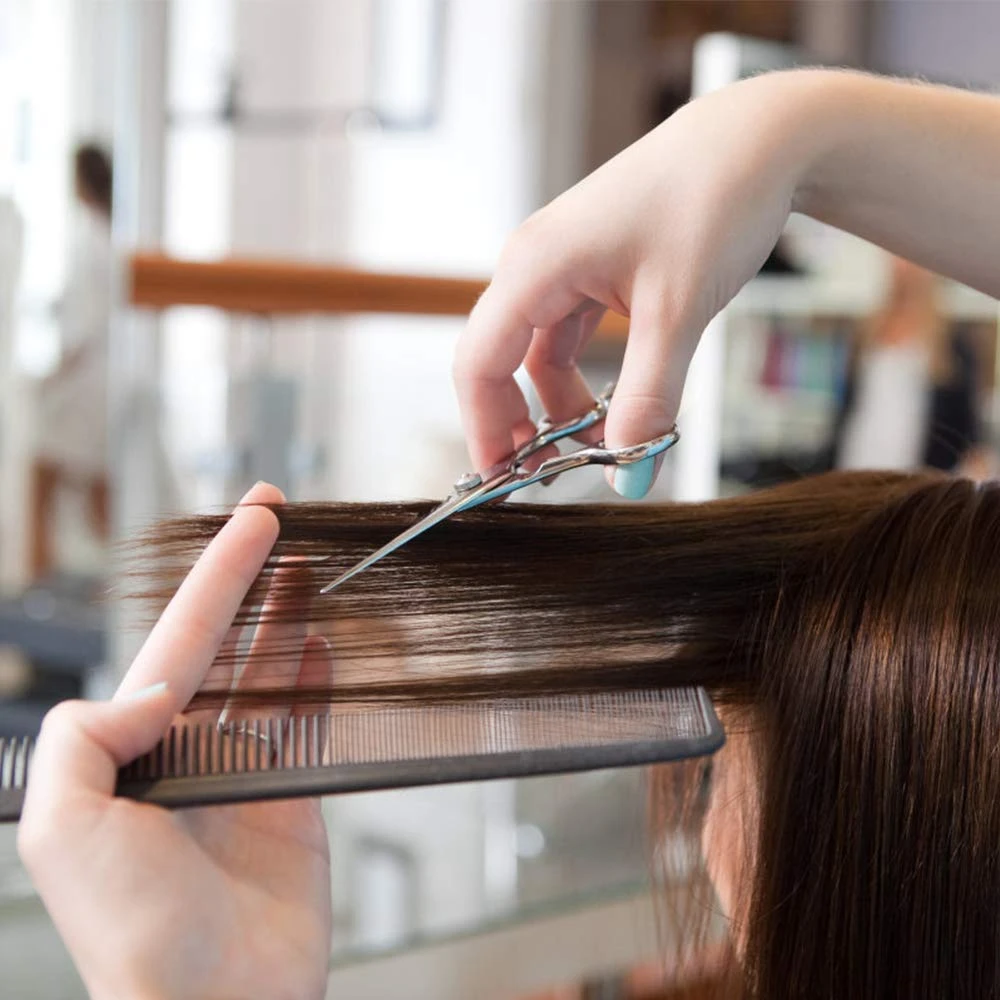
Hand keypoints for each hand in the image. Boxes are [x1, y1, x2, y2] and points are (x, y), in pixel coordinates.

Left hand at [18, 483, 333, 999]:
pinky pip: (308, 719)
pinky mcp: (294, 797)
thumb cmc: (135, 936)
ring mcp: (244, 771)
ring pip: (269, 671)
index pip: (180, 639)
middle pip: (225, 642)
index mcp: (135, 748)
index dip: (218, 574)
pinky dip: (316, 677)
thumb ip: (85, 737)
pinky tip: (322, 642)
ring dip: (287, 616)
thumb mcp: (63, 829)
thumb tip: (154, 686)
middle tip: (277, 517)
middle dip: (249, 577)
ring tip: (309, 566)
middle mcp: (188, 749)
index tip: (254, 520)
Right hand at [454, 69, 999, 496]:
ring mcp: (561, 267)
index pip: (480, 364)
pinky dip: (584, 380)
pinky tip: (615, 408)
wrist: (759, 140)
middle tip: (549, 478)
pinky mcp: (590, 271)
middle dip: (518, 425)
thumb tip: (629, 480)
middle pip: (498, 362)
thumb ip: (648, 400)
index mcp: (535, 266)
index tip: (502, 484)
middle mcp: (534, 264)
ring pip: (537, 356)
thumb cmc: (713, 201)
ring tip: (602, 449)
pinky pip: (568, 339)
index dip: (484, 429)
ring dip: (560, 407)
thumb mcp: (678, 313)